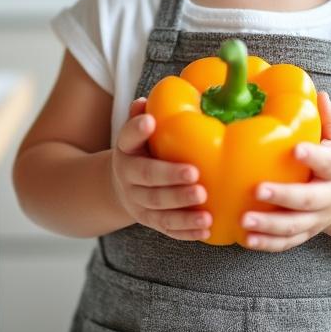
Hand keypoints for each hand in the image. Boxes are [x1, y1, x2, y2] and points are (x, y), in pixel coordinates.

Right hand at [110, 97, 211, 240]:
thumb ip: (142, 118)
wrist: (123, 187)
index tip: (150, 121)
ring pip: (159, 209)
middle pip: (148, 180)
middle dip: (170, 178)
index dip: (137, 130)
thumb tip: (146, 100)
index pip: (127, 139)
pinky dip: (187, 231)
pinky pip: (168, 229)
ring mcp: (139, 203)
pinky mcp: (151, 222)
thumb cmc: (142, 152)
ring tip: (206, 211)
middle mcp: (129, 180)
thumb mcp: (137, 134)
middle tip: (194, 174)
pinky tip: (206, 228)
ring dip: (183, 211)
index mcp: (126, 152)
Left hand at [241, 91, 330, 251]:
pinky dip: (268, 243)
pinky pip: (287, 242)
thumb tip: (318, 93)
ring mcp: (318, 219)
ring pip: (295, 226)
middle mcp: (330, 197)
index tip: (296, 149)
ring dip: (270, 226)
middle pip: (309, 200)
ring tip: (245, 220)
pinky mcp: (306, 233)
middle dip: (284, 196)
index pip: (329, 163)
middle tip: (259, 190)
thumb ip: (328, 119)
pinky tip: (247, 239)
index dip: (314, 157)